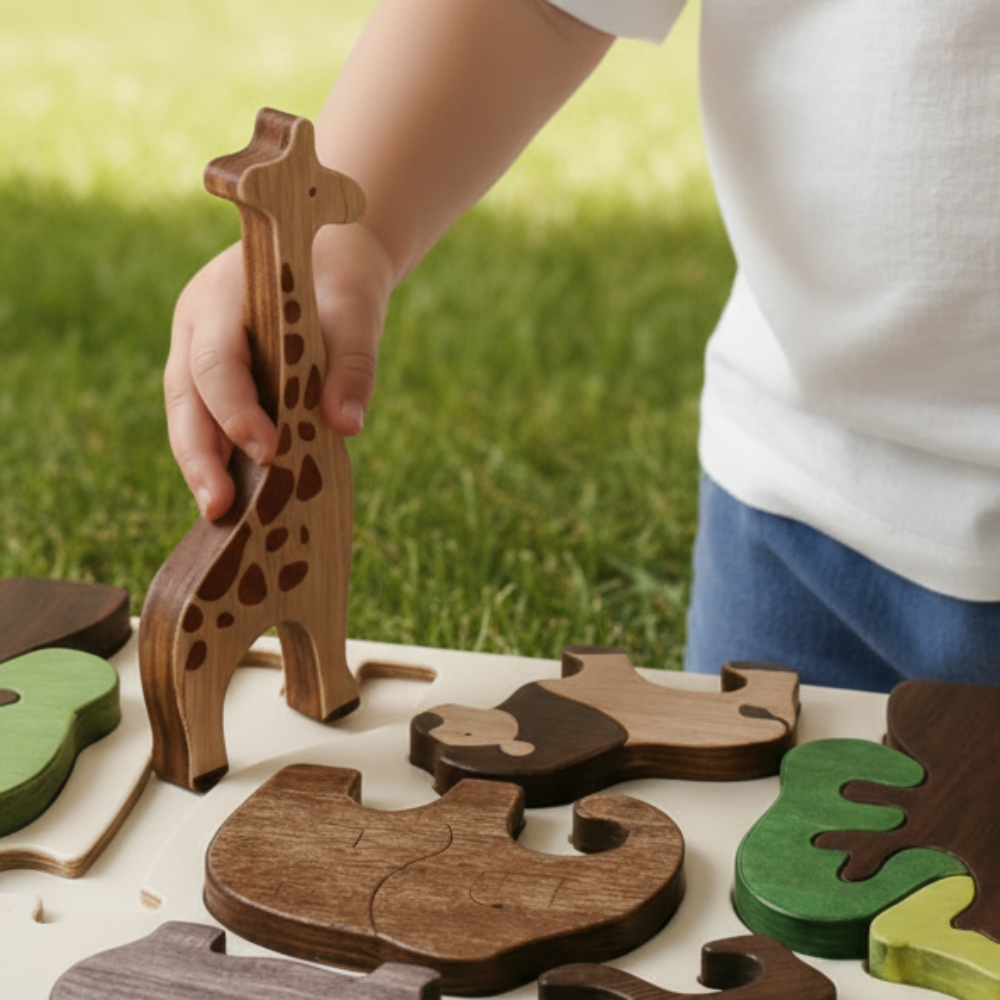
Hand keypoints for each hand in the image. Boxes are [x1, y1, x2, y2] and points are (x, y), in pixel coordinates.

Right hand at [165, 223, 393, 519]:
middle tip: (218, 508)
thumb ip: (352, 365)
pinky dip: (219, 456)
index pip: (216, 362)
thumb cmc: (341, 281)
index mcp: (221, 298)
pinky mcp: (212, 377)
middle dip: (199, 455)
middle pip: (184, 397)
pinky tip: (235, 498)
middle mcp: (196, 325)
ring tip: (220, 515)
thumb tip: (347, 426)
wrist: (330, 256)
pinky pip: (207, 420)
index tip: (267, 450)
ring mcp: (196, 351)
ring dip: (203, 465)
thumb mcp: (357, 313)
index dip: (236, 410)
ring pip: (187, 415)